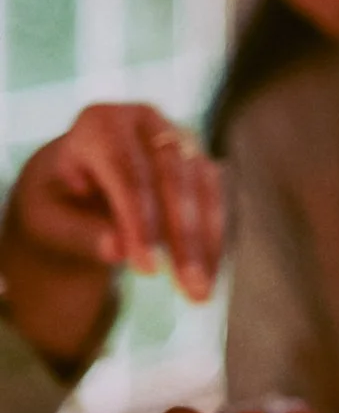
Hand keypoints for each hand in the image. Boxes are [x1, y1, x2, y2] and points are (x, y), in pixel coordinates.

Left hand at [3, 104, 222, 300]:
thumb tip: (117, 250)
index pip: (128, 173)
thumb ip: (79, 232)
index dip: (141, 222)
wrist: (76, 185)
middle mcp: (145, 121)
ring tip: (201, 291)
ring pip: (201, 187)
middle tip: (190, 288)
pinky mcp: (199, 159)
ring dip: (205, 242)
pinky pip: (216, 199)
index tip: (149, 270)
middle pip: (172, 178)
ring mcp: (177, 137)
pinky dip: (214, 238)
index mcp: (99, 124)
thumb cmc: (58, 203)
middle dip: (184, 237)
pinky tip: (209, 274)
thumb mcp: (49, 220)